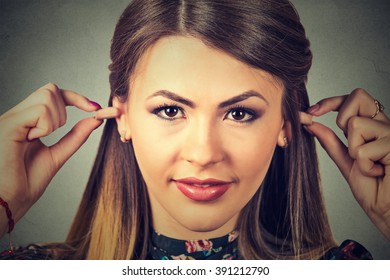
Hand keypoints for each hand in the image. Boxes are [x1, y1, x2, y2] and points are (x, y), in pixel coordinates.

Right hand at [0, 83, 102, 235]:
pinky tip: (32, 140)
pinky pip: (40, 110)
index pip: (53, 94)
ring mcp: (11, 118)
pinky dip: (46, 126)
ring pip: (48, 96)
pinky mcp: (9, 124)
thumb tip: (95, 120)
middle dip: (71, 104)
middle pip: (52, 89)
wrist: (7, 203)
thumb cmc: (24, 183)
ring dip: (55, 120)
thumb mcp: (57, 155)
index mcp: (27, 122)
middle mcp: (18, 116)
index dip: (77, 98)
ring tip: (39, 140)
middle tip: (59, 131)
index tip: (96, 108)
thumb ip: (75, 137)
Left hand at [305, 88, 389, 239]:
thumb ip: (330, 141)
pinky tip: (379, 172)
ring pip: (356, 125)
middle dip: (343, 119)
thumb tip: (311, 124)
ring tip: (370, 166)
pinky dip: (364, 166)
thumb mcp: (345, 161)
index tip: (312, 111)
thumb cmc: (373, 188)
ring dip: (355, 152)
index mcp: (373, 126)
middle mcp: (385, 125)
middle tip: (353, 146)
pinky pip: (363, 150)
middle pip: (358, 97)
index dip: (331, 101)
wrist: (388, 210)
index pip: (353, 99)